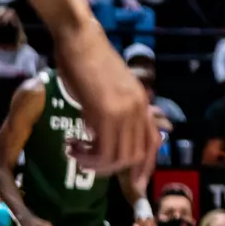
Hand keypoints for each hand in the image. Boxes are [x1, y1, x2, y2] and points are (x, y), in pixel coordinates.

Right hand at [52, 18, 159, 181]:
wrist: (81, 40)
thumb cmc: (90, 63)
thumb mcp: (111, 90)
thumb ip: (117, 111)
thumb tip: (111, 138)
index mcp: (142, 103)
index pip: (153, 143)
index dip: (145, 167)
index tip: (134, 185)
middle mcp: (139, 108)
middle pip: (135, 155)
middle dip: (111, 169)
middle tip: (86, 161)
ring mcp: (124, 110)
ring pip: (118, 157)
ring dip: (94, 164)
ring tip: (75, 153)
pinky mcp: (104, 111)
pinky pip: (102, 150)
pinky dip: (87, 157)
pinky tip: (71, 145)